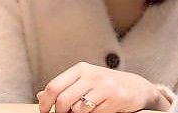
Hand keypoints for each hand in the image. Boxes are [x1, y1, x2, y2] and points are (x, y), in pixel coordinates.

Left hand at [36, 62, 169, 112]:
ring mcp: (105, 87)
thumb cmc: (106, 84)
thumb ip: (64, 87)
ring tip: (81, 112)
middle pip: (64, 100)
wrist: (137, 87)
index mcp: (81, 69)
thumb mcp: (84, 80)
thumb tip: (40, 96)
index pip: (54, 86)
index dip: (45, 102)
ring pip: (79, 110)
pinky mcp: (116, 99)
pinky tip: (96, 112)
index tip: (43, 111)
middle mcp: (92, 75)